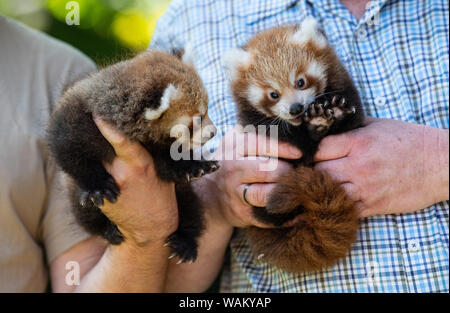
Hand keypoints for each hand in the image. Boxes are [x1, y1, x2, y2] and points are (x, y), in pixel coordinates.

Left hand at [93, 116, 178, 245]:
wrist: (150, 230)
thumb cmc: (161, 198)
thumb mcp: (163, 172)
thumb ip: (150, 154)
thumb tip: (143, 133)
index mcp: (141, 164)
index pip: (121, 140)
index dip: (108, 127)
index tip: (97, 114)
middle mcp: (122, 172)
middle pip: (103, 147)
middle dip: (100, 137)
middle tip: (98, 124)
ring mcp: (109, 185)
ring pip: (97, 161)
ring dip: (98, 154)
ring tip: (101, 149)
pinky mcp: (100, 196)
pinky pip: (96, 177)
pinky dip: (99, 171)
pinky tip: (106, 171)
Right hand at [202, 126, 302, 227]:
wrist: (212, 195)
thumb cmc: (235, 165)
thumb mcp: (239, 144)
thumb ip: (260, 136)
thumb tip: (296, 135)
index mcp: (233, 146)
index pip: (261, 143)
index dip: (284, 148)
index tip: (299, 154)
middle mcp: (232, 168)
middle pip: (267, 169)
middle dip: (287, 172)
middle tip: (298, 173)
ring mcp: (235, 192)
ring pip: (267, 194)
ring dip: (286, 192)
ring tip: (295, 188)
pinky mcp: (241, 212)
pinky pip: (269, 215)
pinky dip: (286, 215)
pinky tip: (296, 210)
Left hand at [315, 117, 448, 217]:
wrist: (440, 165)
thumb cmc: (409, 141)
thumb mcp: (378, 125)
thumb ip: (350, 127)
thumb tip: (325, 126)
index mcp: (358, 143)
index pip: (318, 150)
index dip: (311, 152)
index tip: (312, 154)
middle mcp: (359, 166)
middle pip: (317, 172)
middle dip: (311, 172)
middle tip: (312, 171)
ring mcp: (365, 189)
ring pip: (326, 193)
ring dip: (320, 190)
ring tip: (319, 186)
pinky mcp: (372, 206)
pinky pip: (343, 210)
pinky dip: (335, 206)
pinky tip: (333, 200)